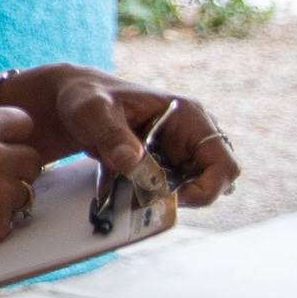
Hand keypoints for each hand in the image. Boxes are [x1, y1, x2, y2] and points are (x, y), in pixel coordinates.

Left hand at [0, 65, 240, 209]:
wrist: (72, 103)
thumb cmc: (87, 99)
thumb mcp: (93, 113)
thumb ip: (112, 136)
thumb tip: (132, 161)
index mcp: (190, 117)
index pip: (224, 163)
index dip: (207, 188)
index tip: (170, 196)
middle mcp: (193, 133)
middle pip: (216, 180)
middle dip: (188, 196)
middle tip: (149, 198)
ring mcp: (182, 149)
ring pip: (195, 187)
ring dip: (169, 197)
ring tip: (134, 194)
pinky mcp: (166, 162)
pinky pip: (173, 188)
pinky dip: (154, 196)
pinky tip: (127, 191)